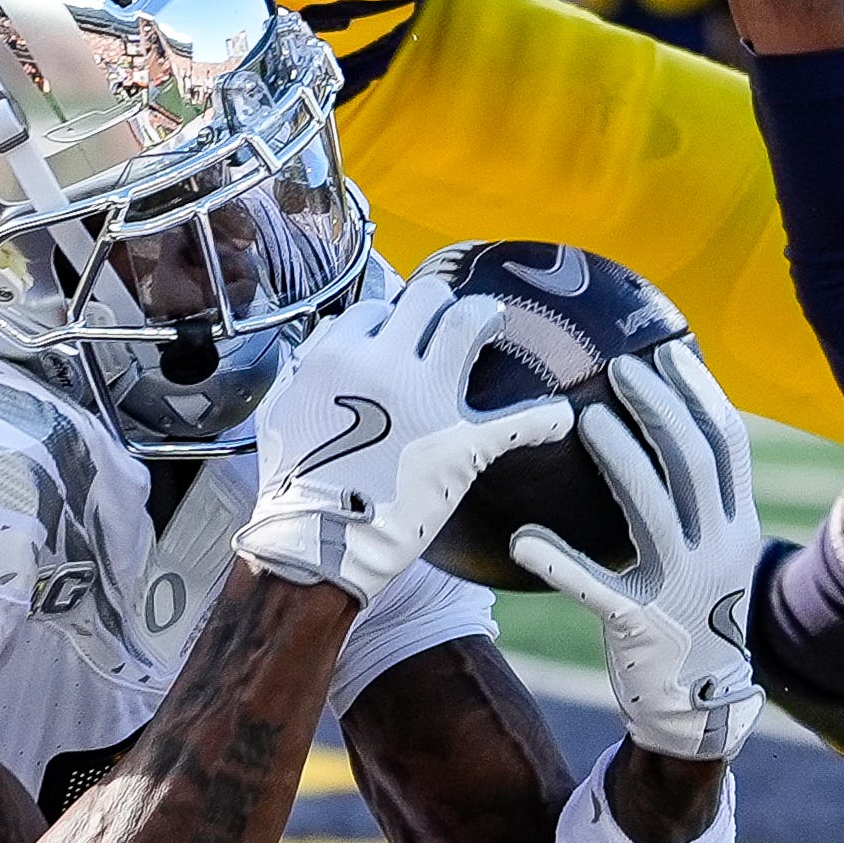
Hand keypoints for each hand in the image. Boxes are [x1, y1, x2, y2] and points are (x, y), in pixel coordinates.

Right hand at [237, 272, 571, 603]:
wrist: (317, 544)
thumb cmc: (294, 486)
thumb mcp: (282, 412)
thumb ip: (306, 370)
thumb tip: (324, 348)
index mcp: (337, 356)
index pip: (376, 310)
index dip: (391, 322)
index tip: (400, 339)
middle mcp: (383, 364)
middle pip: (426, 298)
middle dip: (439, 307)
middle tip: (450, 325)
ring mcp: (425, 399)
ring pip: (469, 322)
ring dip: (486, 319)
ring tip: (495, 325)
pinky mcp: (461, 442)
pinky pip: (517, 420)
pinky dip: (543, 419)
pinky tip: (561, 418)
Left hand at [510, 341, 763, 762]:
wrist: (697, 706)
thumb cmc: (688, 614)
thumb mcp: (707, 555)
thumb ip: (689, 503)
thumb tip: (657, 432)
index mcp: (736, 528)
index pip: (727, 446)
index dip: (700, 394)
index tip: (670, 350)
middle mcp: (718, 552)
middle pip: (694, 465)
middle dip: (660, 409)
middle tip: (620, 368)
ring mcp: (683, 589)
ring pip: (653, 513)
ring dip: (622, 461)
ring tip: (588, 418)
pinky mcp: (643, 626)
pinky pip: (597, 587)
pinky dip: (560, 560)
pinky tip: (523, 538)